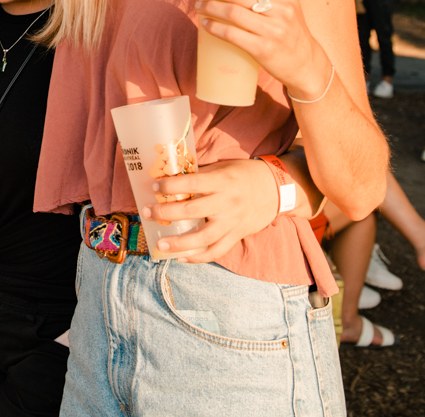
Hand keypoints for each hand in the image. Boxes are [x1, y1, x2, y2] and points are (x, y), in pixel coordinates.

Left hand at [143, 158, 278, 261]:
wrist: (277, 189)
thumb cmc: (244, 174)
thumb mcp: (223, 168)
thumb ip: (201, 176)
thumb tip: (171, 177)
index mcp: (222, 181)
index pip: (191, 184)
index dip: (170, 186)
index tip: (155, 186)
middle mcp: (227, 203)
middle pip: (192, 211)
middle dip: (165, 213)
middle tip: (147, 212)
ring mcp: (232, 222)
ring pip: (203, 238)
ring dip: (179, 243)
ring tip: (161, 245)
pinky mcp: (237, 235)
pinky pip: (216, 251)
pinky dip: (199, 257)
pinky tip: (182, 258)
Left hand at [195, 0, 330, 99]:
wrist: (305, 62)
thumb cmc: (289, 29)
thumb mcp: (287, 3)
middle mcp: (282, 8)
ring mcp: (273, 30)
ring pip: (231, 12)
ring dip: (208, 7)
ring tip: (199, 6)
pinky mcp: (263, 49)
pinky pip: (231, 34)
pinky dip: (213, 27)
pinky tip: (205, 24)